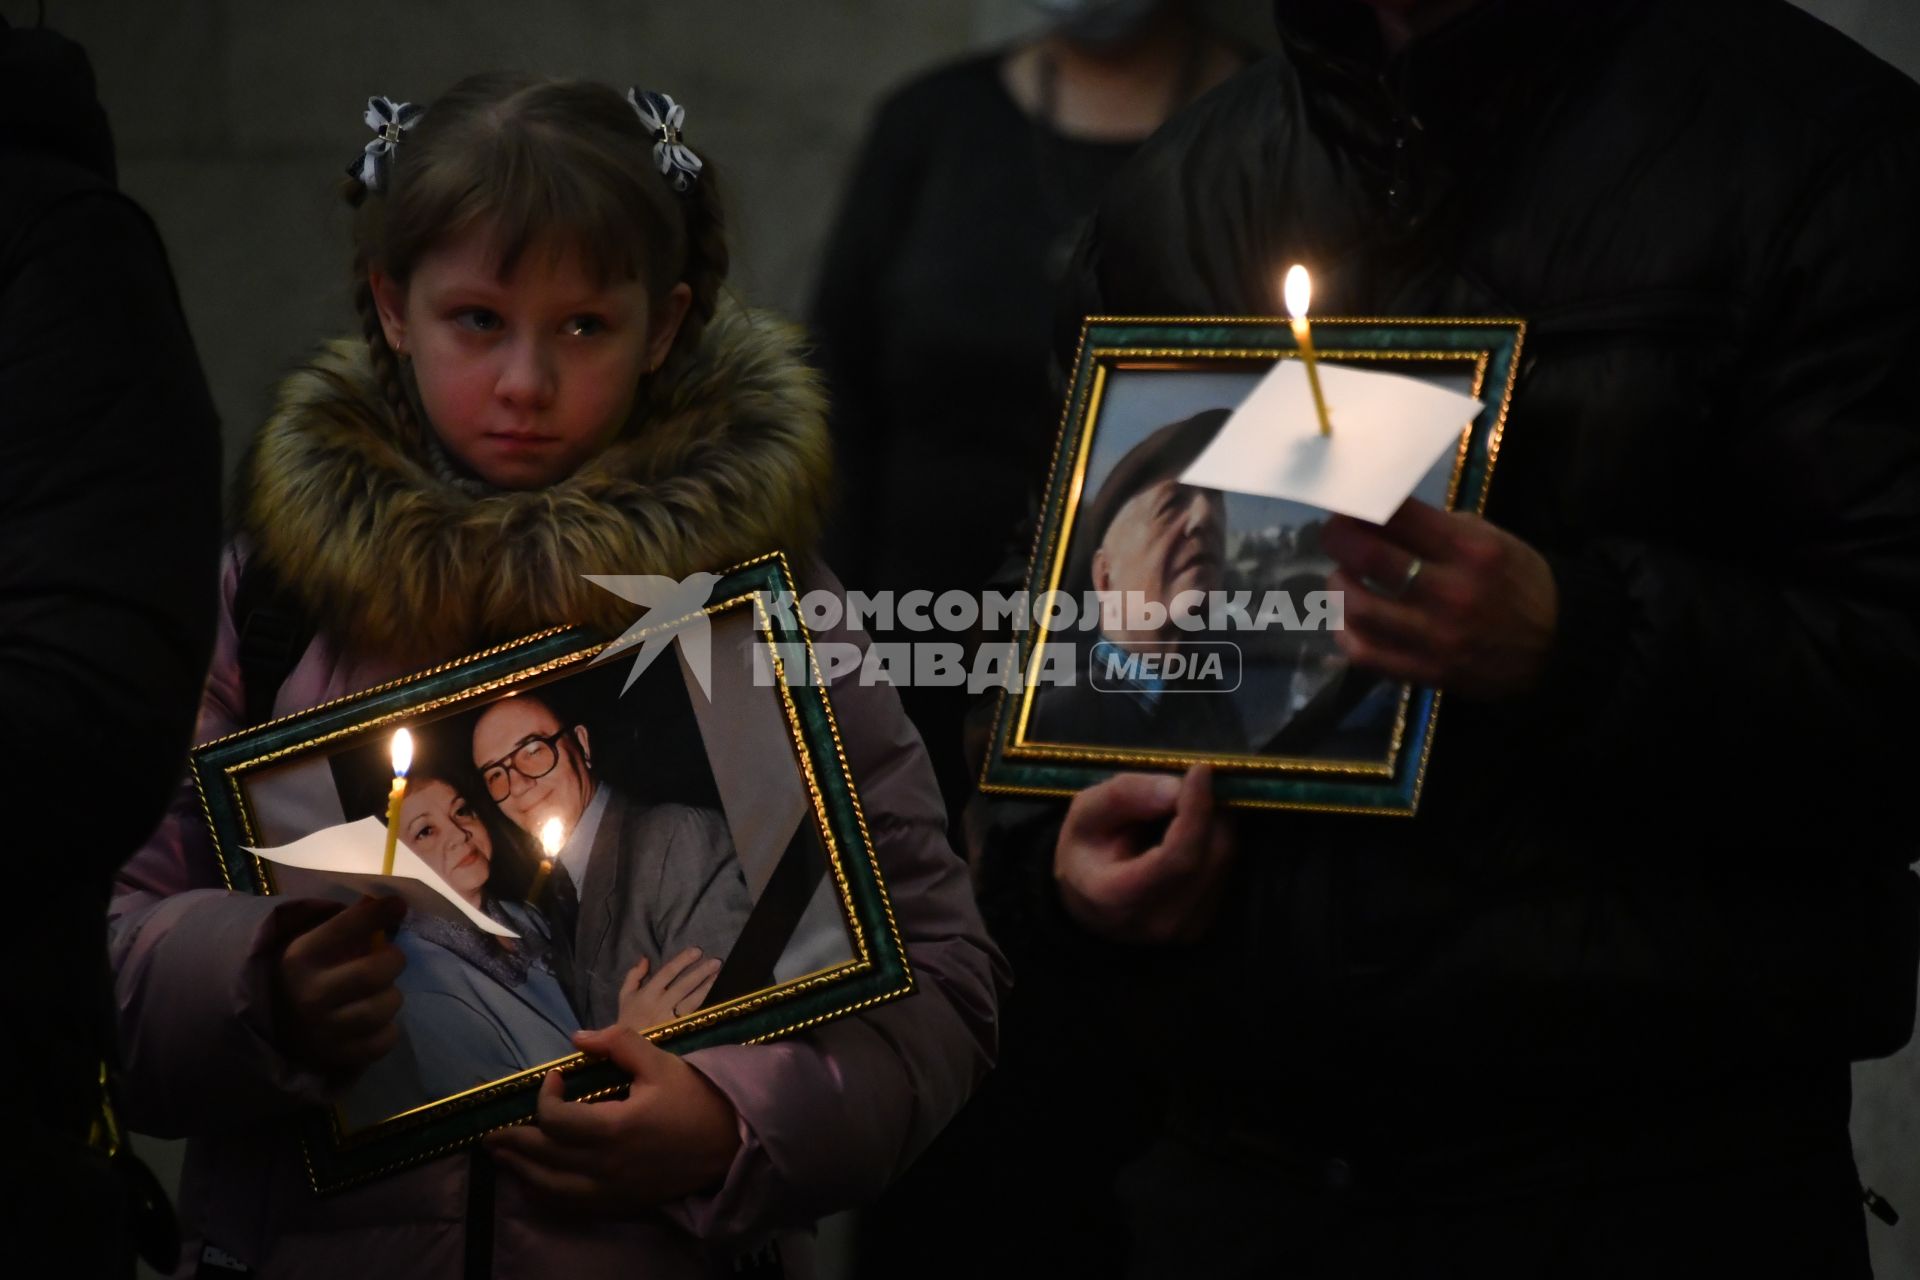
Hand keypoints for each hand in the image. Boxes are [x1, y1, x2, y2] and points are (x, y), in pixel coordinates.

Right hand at [270, 894, 406, 1077]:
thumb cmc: (305, 975)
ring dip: (391, 997)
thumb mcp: (313, 943)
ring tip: (381, 993)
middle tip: (392, 960)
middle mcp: (310, 994)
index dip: (378, 913)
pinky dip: (388, 1030)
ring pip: (381, 1009)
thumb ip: (347, 925)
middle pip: (373, 974)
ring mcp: (322, 1029)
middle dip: (393, 961)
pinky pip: (381, 1042)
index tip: (398, 906)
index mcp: (300, 958)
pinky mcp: (337, 1056)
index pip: (347, 927)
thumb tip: (392, 904)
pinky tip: (378, 1021)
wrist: (272, 1026)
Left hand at [487, 1026, 742, 1211]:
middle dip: (513, 1141)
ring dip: (520, 1171)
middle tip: (489, 1131)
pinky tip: (533, 1183)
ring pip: (550, 1188)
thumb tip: (577, 1038)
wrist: (731, 1142)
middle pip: (543, 1157)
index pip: (557, 1119)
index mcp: (616, 1128)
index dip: (545, 1097)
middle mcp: (607, 1165)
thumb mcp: (661, 1061)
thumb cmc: (695, 1098)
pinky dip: (544, 1194)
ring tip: (501, 1156)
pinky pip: (570, 1205)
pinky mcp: (619, 1203)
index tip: (554, 1077)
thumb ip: (618, 1044)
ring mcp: (612, 1190)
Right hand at [614, 948, 721, 1033]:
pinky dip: (705, 1005)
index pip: (668, 972)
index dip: (683, 960)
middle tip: (716, 961)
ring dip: (706, 987)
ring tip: (718, 975)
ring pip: (692, 1000)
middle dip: (700, 972)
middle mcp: (660, 1005)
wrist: (628, 1049)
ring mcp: (671, 1019)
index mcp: (648, 993)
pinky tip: (715, 997)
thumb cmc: (628, 1020)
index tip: (697, 951)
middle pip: (684, 985)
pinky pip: (694, 1016)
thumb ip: (634, 976)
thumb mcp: (625, 996)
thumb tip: (646, 958)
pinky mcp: (678, 1031)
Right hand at [1054, 765, 1235, 944]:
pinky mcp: (1202, 926)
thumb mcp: (1085, 814)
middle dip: (1209, 809)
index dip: (1195, 810)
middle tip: (1191, 779)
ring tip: (1184, 805)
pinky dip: (1214, 840)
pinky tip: (1190, 831)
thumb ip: (1123, 796)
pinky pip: (1224, 871)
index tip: (1200, 770)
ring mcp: (1185, 930)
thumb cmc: (1084, 854)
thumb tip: (1175, 787)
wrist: (1086, 903)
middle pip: (1209, 856)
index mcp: (1120, 898)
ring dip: (1215, 822)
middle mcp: (1160, 922)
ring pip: (1223, 861)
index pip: (1177, 857)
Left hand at [1321, 499, 1557, 698]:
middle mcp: (1452, 592)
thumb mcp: (1492, 541)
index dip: (1361, 507)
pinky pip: (1367, 654)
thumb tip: (1378, 518)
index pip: (1399, 518)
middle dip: (1339, 540)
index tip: (1347, 504)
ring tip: (1341, 577)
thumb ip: (1437, 529)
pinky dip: (1346, 634)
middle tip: (1332, 535)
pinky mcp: (1428, 671)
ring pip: (1360, 607)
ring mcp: (1437, 636)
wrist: (1559, 645)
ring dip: (1339, 586)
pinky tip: (1348, 620)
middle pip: (1370, 558)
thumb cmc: (1519, 583)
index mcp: (1472, 551)